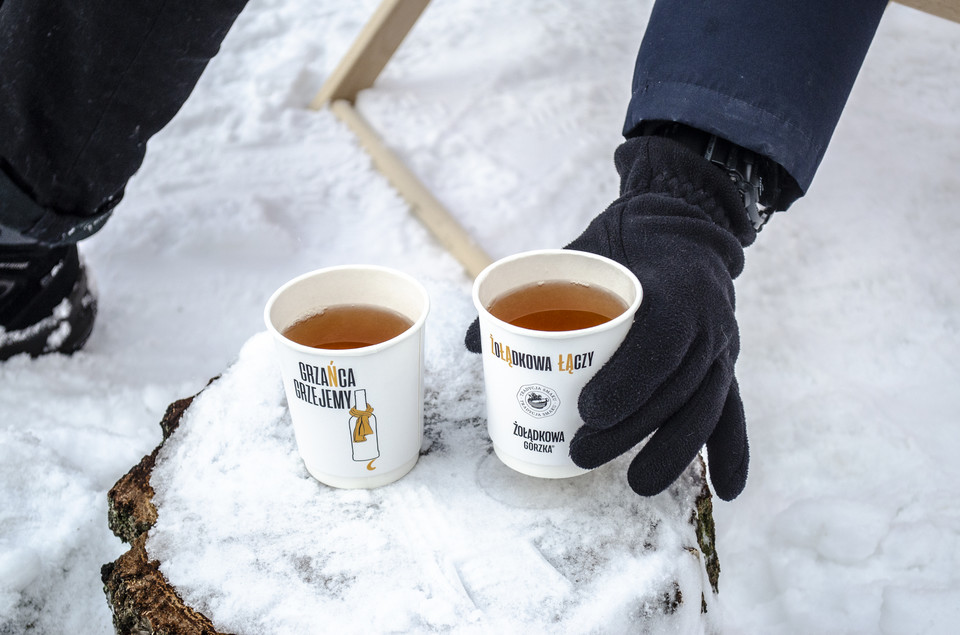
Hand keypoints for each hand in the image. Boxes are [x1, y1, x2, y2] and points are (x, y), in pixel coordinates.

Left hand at [467, 135, 756, 499]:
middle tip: (582, 452)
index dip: (629, 381)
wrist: (680, 227)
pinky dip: (733, 451)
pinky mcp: (724, 366)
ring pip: (704, 407)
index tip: (588, 411)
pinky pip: (733, 411)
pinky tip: (728, 490)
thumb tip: (474, 341)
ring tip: (638, 484)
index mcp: (674, 286)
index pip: (659, 341)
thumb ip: (530, 293)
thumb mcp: (578, 254)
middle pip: (676, 386)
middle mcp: (708, 321)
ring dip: (672, 450)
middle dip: (631, 428)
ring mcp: (720, 347)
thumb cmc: (620, 247)